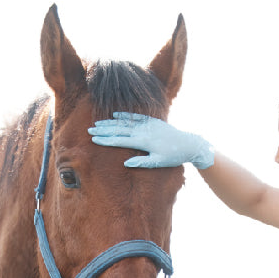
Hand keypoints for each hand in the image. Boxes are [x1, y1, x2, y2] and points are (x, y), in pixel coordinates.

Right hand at [89, 112, 213, 168]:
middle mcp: (144, 131)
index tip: (94, 139)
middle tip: (90, 130)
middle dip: (104, 130)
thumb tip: (126, 163)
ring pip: (125, 122)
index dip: (106, 140)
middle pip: (119, 130)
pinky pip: (136, 117)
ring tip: (98, 123)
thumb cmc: (173, 156)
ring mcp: (148, 124)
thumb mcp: (158, 162)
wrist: (188, 144)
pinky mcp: (152, 121)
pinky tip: (115, 115)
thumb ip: (142, 162)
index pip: (120, 140)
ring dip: (111, 123)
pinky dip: (125, 115)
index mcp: (144, 142)